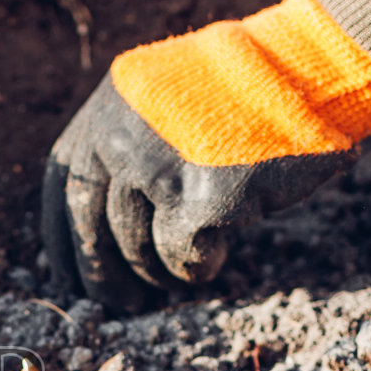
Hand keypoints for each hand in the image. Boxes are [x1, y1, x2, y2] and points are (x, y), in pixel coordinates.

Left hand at [41, 0, 370, 308]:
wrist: (308, 66)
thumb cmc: (243, 91)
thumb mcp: (161, 98)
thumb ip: (124, 145)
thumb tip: (96, 228)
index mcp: (105, 110)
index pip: (62, 187)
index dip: (62, 240)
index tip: (67, 276)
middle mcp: (118, 136)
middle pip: (89, 225)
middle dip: (101, 273)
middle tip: (120, 303)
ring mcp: (155, 166)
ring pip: (136, 246)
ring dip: (157, 272)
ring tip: (178, 276)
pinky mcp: (199, 197)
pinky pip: (182, 255)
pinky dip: (196, 267)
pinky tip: (217, 255)